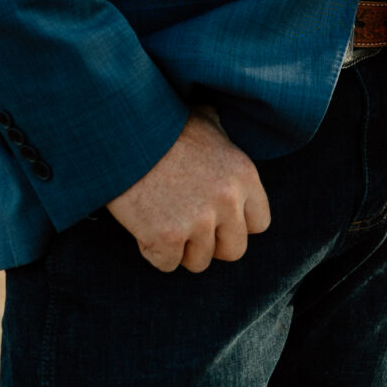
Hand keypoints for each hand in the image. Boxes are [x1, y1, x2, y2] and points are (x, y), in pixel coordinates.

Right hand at [107, 112, 270, 273]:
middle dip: (213, 244)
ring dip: (182, 249)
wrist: (126, 134)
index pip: (259, 223)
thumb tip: (223, 140)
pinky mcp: (167, 237)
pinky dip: (155, 251)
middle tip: (191, 228)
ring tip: (166, 222)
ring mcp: (198, 222)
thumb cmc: (166, 125)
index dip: (238, 224)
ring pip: (200, 262)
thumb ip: (223, 139)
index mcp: (244, 175)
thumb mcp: (206, 122)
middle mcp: (228, 201)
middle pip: (234, 250)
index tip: (219, 219)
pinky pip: (168, 264)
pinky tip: (146, 227)